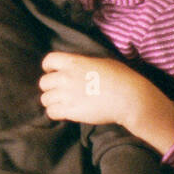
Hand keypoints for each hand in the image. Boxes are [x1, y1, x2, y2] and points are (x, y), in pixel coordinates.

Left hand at [40, 51, 173, 152]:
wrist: (130, 98)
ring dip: (52, 101)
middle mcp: (65, 77)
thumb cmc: (122, 78)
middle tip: (59, 91)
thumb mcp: (102, 62)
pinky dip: (55, 113)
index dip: (48, 67)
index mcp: (73, 62)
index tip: (52, 72)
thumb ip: (85, 64)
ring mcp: (66, 95)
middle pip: (43, 82)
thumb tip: (80, 67)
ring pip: (45, 99)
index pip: (48, 60)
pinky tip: (64, 113)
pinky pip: (51, 113)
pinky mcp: (70, 111)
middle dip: (50, 87)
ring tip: (61, 104)